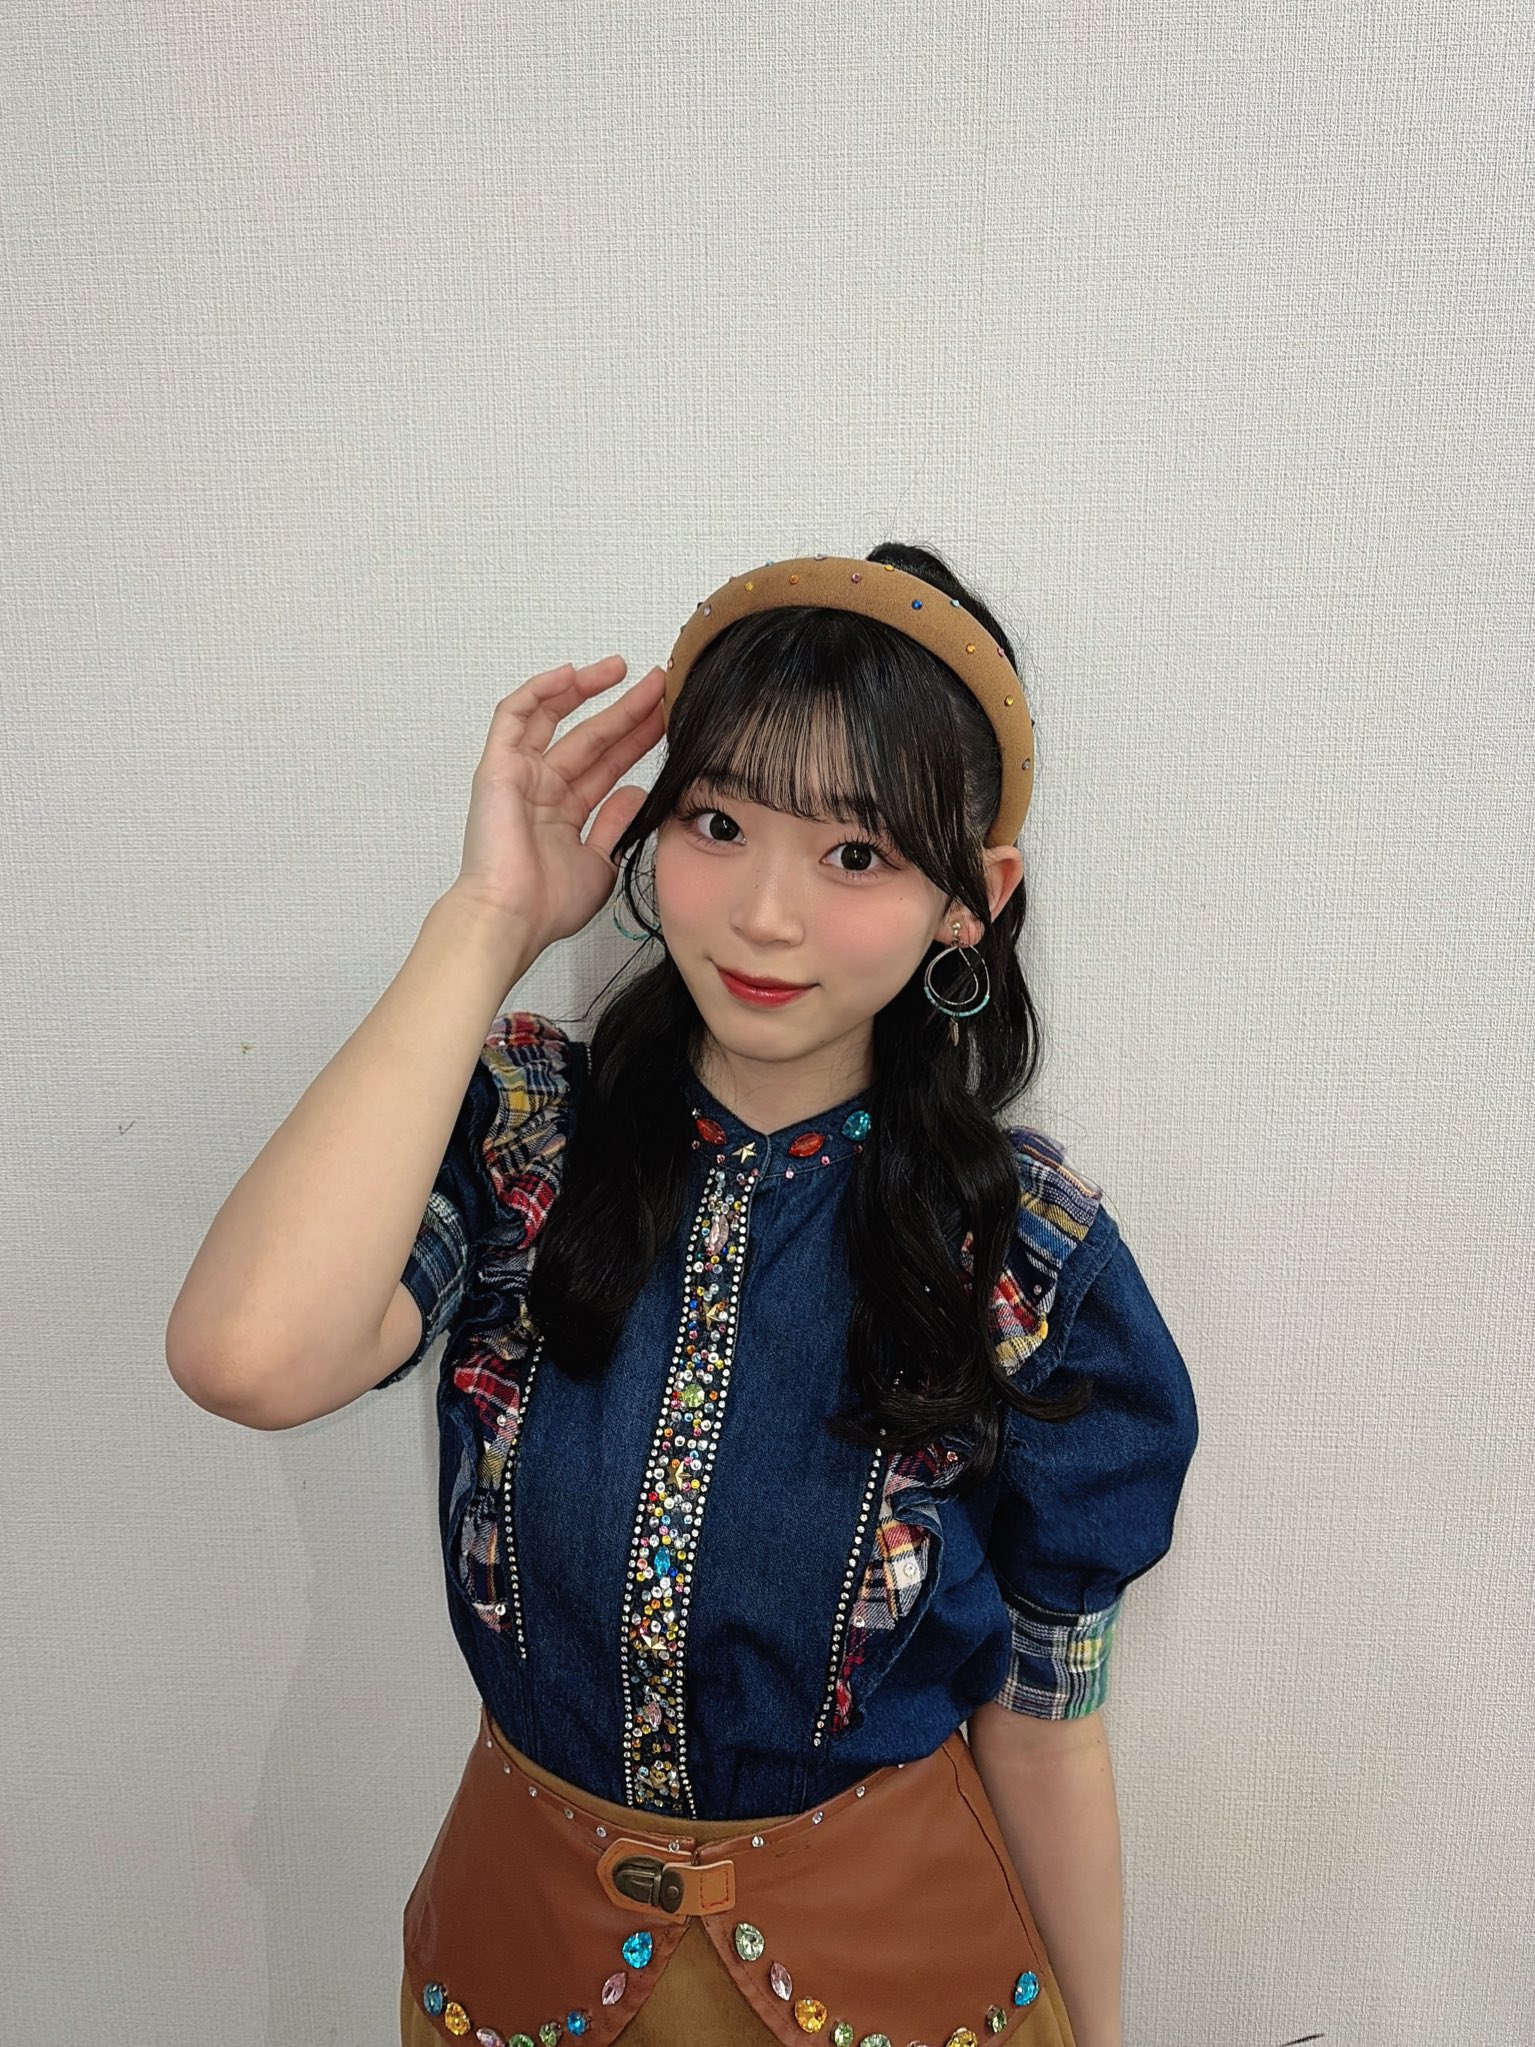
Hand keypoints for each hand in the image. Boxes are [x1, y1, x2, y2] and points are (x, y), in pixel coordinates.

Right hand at [447, 655, 665, 949]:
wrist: (512, 918)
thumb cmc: (546, 905)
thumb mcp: (601, 863)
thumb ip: (616, 824)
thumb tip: (635, 791)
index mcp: (564, 813)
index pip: (608, 764)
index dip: (637, 737)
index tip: (669, 717)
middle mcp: (541, 789)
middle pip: (590, 736)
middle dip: (625, 709)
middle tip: (659, 684)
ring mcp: (519, 776)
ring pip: (554, 716)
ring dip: (585, 689)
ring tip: (621, 669)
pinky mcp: (498, 767)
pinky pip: (514, 716)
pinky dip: (538, 691)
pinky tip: (571, 674)